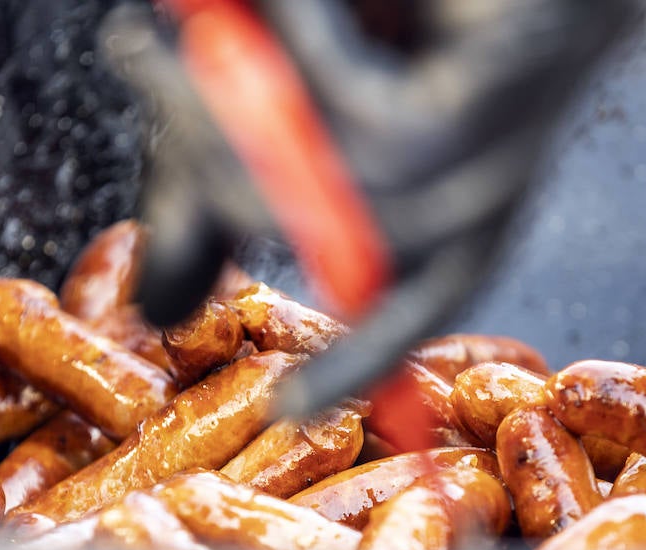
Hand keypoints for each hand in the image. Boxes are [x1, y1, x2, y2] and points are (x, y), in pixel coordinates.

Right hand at [103, 0, 638, 393]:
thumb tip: (153, 314)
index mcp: (461, 185)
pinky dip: (308, 57)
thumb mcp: (285, 85)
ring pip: (351, 198)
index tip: (286, 413)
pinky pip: (371, 132)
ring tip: (200, 13)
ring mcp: (505, 143)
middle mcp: (493, 180)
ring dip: (246, 112)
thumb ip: (223, 187)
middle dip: (219, 175)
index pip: (412, 299)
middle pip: (355, 250)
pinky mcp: (497, 100)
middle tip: (140, 60)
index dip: (355, 358)